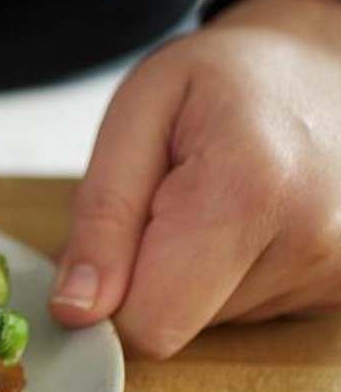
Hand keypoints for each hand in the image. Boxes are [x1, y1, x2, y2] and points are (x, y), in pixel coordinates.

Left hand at [49, 0, 340, 356]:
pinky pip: (251, 312)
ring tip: (218, 200)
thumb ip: (101, 216)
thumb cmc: (221, 80)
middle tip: (171, 201)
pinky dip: (231, 276)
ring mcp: (337, 273)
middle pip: (177, 325)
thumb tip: (77, 310)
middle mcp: (310, 244)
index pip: (151, 322)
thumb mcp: (137, 115)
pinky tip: (251, 221)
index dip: (108, 295)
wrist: (321, 66)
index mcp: (248, 192)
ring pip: (212, 321)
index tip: (112, 239)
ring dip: (193, 272)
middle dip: (150, 275)